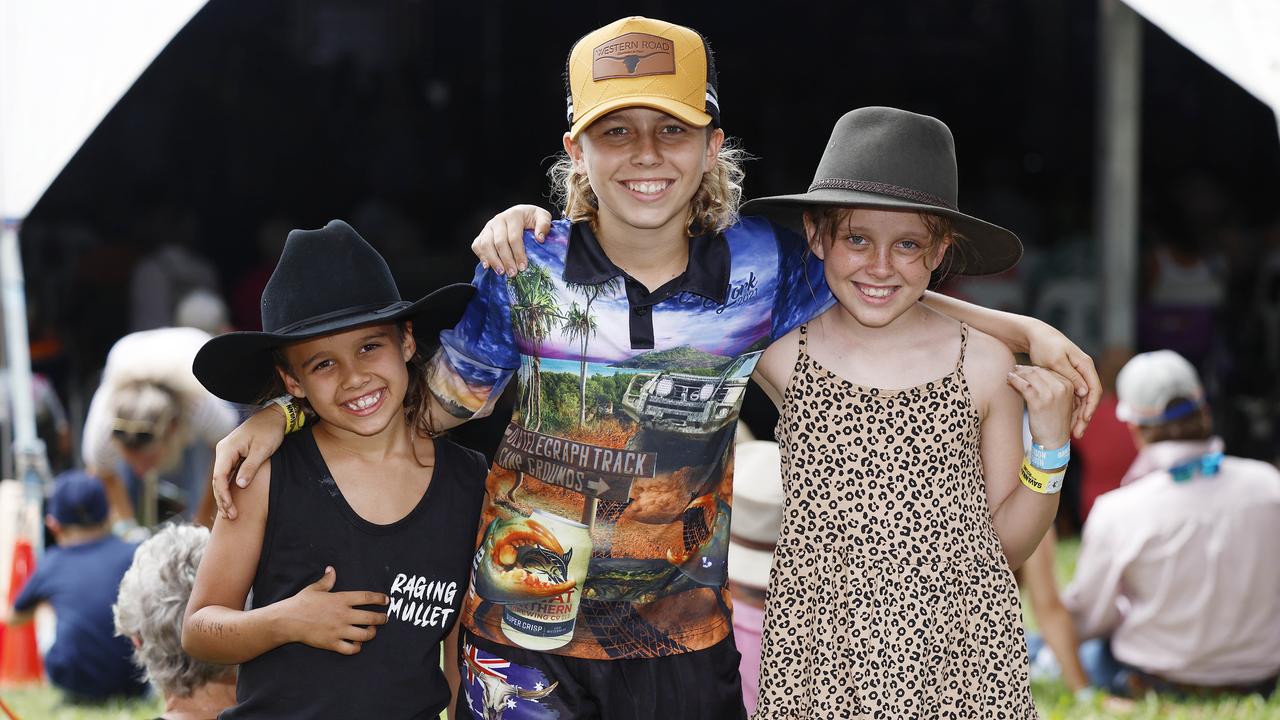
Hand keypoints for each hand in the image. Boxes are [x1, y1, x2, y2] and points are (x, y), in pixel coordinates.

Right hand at [211, 405, 286, 519]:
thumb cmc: (270, 430)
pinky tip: (232, 500)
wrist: (274, 416)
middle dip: (222, 499)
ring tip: (229, 513)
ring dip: (224, 496)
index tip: (230, 509)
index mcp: (226, 449)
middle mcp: (223, 451)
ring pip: (221, 479)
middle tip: (231, 516)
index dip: (223, 495)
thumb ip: (250, 467)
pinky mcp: (233, 455)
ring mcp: (227, 453)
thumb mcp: (262, 450)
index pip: (219, 477)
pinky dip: (228, 488)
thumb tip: (238, 486)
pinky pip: (227, 474)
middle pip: (217, 480)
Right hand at [284, 567, 388, 654]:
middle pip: (371, 618)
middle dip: (382, 618)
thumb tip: (332, 570)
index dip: (379, 598)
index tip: (386, 600)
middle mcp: (343, 615)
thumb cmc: (301, 603)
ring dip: (372, 633)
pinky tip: (357, 644)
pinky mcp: (332, 643)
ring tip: (372, 630)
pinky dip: (357, 647)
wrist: (287, 621)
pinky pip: (351, 649)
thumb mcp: (314, 588)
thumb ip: (327, 580)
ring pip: (364, 635)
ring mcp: (338, 630)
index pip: (367, 597)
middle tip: (385, 618)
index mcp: (341, 599)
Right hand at [471, 204, 552, 276]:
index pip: (514, 237)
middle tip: (513, 274)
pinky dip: (480, 256)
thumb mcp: (542, 216)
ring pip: (485, 244)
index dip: (518, 253)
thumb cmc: (532, 218)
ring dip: (493, 260)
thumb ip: (544, 224)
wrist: (521, 213)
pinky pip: (477, 244)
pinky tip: (487, 266)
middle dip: (506, 260)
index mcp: (514, 215)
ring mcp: (489, 226)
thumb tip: (540, 238)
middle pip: (499, 242)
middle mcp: (499, 219)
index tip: (523, 267)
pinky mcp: (483, 233)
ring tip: (501, 273)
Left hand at [1007, 365, 1075, 448]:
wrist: (1054, 440)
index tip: (1024, 369)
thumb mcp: (1058, 400)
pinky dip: (1014, 381)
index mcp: (1069, 385)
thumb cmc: (1053, 420)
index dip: (1034, 368)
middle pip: (1039, 371)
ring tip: (1010, 375)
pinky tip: (1009, 380)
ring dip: (1018, 373)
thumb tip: (1032, 371)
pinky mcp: (1038, 401)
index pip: (1049, 370)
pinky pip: (1023, 385)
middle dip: (1025, 369)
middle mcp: (1062, 387)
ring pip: (1030, 375)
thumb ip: (1050, 386)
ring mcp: (1050, 394)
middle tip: (1015, 369)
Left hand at [1023, 319, 1099, 437]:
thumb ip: (1070, 375)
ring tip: (1071, 432)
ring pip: (1079, 400)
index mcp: (1085, 365)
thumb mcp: (1056, 361)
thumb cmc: (1045, 345)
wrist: (1034, 334)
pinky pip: (1070, 396)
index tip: (1084, 421)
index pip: (1094, 390)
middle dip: (1084, 417)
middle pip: (1088, 398)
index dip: (1090, 407)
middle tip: (1077, 433)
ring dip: (1076, 416)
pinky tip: (1062, 421)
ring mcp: (1075, 374)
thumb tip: (1085, 392)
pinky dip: (1068, 409)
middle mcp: (1083, 370)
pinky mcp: (1065, 377)